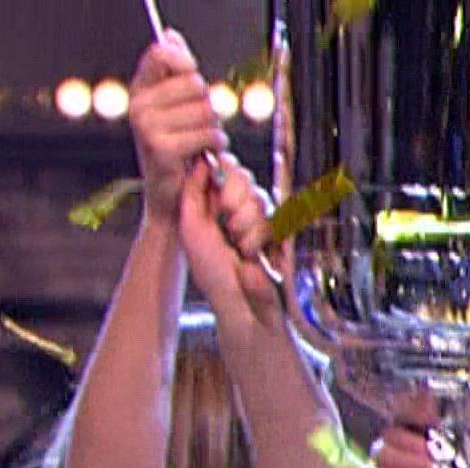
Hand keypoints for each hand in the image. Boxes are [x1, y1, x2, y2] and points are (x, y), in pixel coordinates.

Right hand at [128, 30, 227, 222]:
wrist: (171, 198)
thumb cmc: (179, 149)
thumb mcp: (176, 108)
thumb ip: (176, 72)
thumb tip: (172, 36)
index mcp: (139, 90)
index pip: (162, 53)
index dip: (185, 61)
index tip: (194, 76)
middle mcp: (138, 106)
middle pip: (194, 84)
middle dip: (208, 104)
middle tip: (203, 124)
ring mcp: (147, 127)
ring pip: (205, 111)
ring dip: (215, 128)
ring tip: (204, 141)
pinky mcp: (162, 148)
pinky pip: (206, 134)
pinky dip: (215, 145)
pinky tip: (206, 154)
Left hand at [177, 153, 282, 331]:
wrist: (241, 305)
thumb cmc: (212, 274)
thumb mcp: (191, 228)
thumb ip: (192, 192)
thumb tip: (201, 161)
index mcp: (212, 204)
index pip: (222, 168)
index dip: (222, 171)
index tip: (216, 184)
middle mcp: (236, 208)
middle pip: (242, 175)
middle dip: (234, 197)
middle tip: (227, 221)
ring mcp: (258, 219)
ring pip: (258, 196)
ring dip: (246, 223)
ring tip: (239, 247)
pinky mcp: (278, 232)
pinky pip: (275, 215)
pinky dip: (261, 235)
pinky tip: (253, 254)